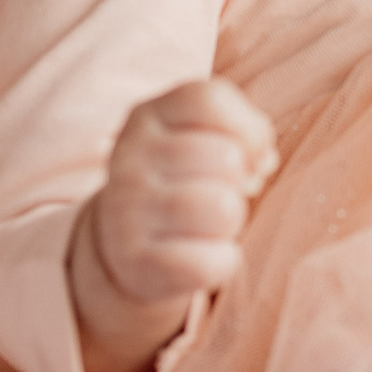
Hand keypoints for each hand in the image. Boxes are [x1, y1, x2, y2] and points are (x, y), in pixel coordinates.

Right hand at [69, 78, 275, 371]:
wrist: (107, 271)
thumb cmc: (180, 202)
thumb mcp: (196, 150)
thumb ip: (234, 133)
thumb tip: (264, 161)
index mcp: (145, 119)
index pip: (210, 100)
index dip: (247, 133)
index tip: (248, 160)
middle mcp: (127, 160)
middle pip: (223, 162)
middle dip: (238, 190)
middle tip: (218, 208)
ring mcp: (125, 214)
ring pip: (220, 208)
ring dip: (229, 229)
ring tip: (207, 236)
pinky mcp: (137, 268)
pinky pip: (213, 260)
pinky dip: (221, 268)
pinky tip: (201, 268)